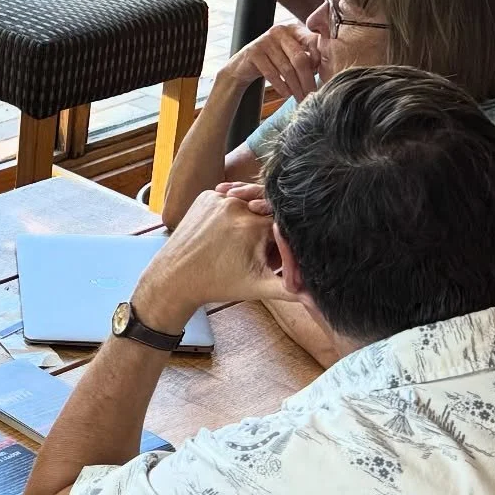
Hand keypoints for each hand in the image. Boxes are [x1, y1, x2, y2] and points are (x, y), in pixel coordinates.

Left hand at [135, 187, 293, 328]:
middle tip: (249, 251)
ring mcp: (218, 198)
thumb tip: (319, 297)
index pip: (284, 225)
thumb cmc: (217, 284)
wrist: (176, 277)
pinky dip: (232, 213)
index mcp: (252, 226)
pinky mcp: (205, 196)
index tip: (271, 256)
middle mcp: (235, 206)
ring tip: (234, 243)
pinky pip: (230, 199)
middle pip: (265, 212)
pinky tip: (223, 233)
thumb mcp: (258, 288)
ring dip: (249, 219)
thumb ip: (292, 289)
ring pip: (248, 203)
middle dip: (264, 231)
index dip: (282, 242)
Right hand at [225, 23, 320, 102]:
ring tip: (300, 98)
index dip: (319, 60)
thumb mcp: (291, 55)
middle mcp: (280, 31)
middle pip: (300, 58)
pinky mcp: (253, 52)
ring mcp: (265, 41)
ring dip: (295, 87)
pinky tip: (286, 94)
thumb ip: (307, 57)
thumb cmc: (273, 62)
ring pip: (286, 68)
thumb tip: (325, 69)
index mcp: (294, 29)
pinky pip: (272, 73)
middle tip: (312, 94)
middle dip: (307, 79)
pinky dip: (281, 86)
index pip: (313, 41)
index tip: (322, 77)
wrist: (243, 66)